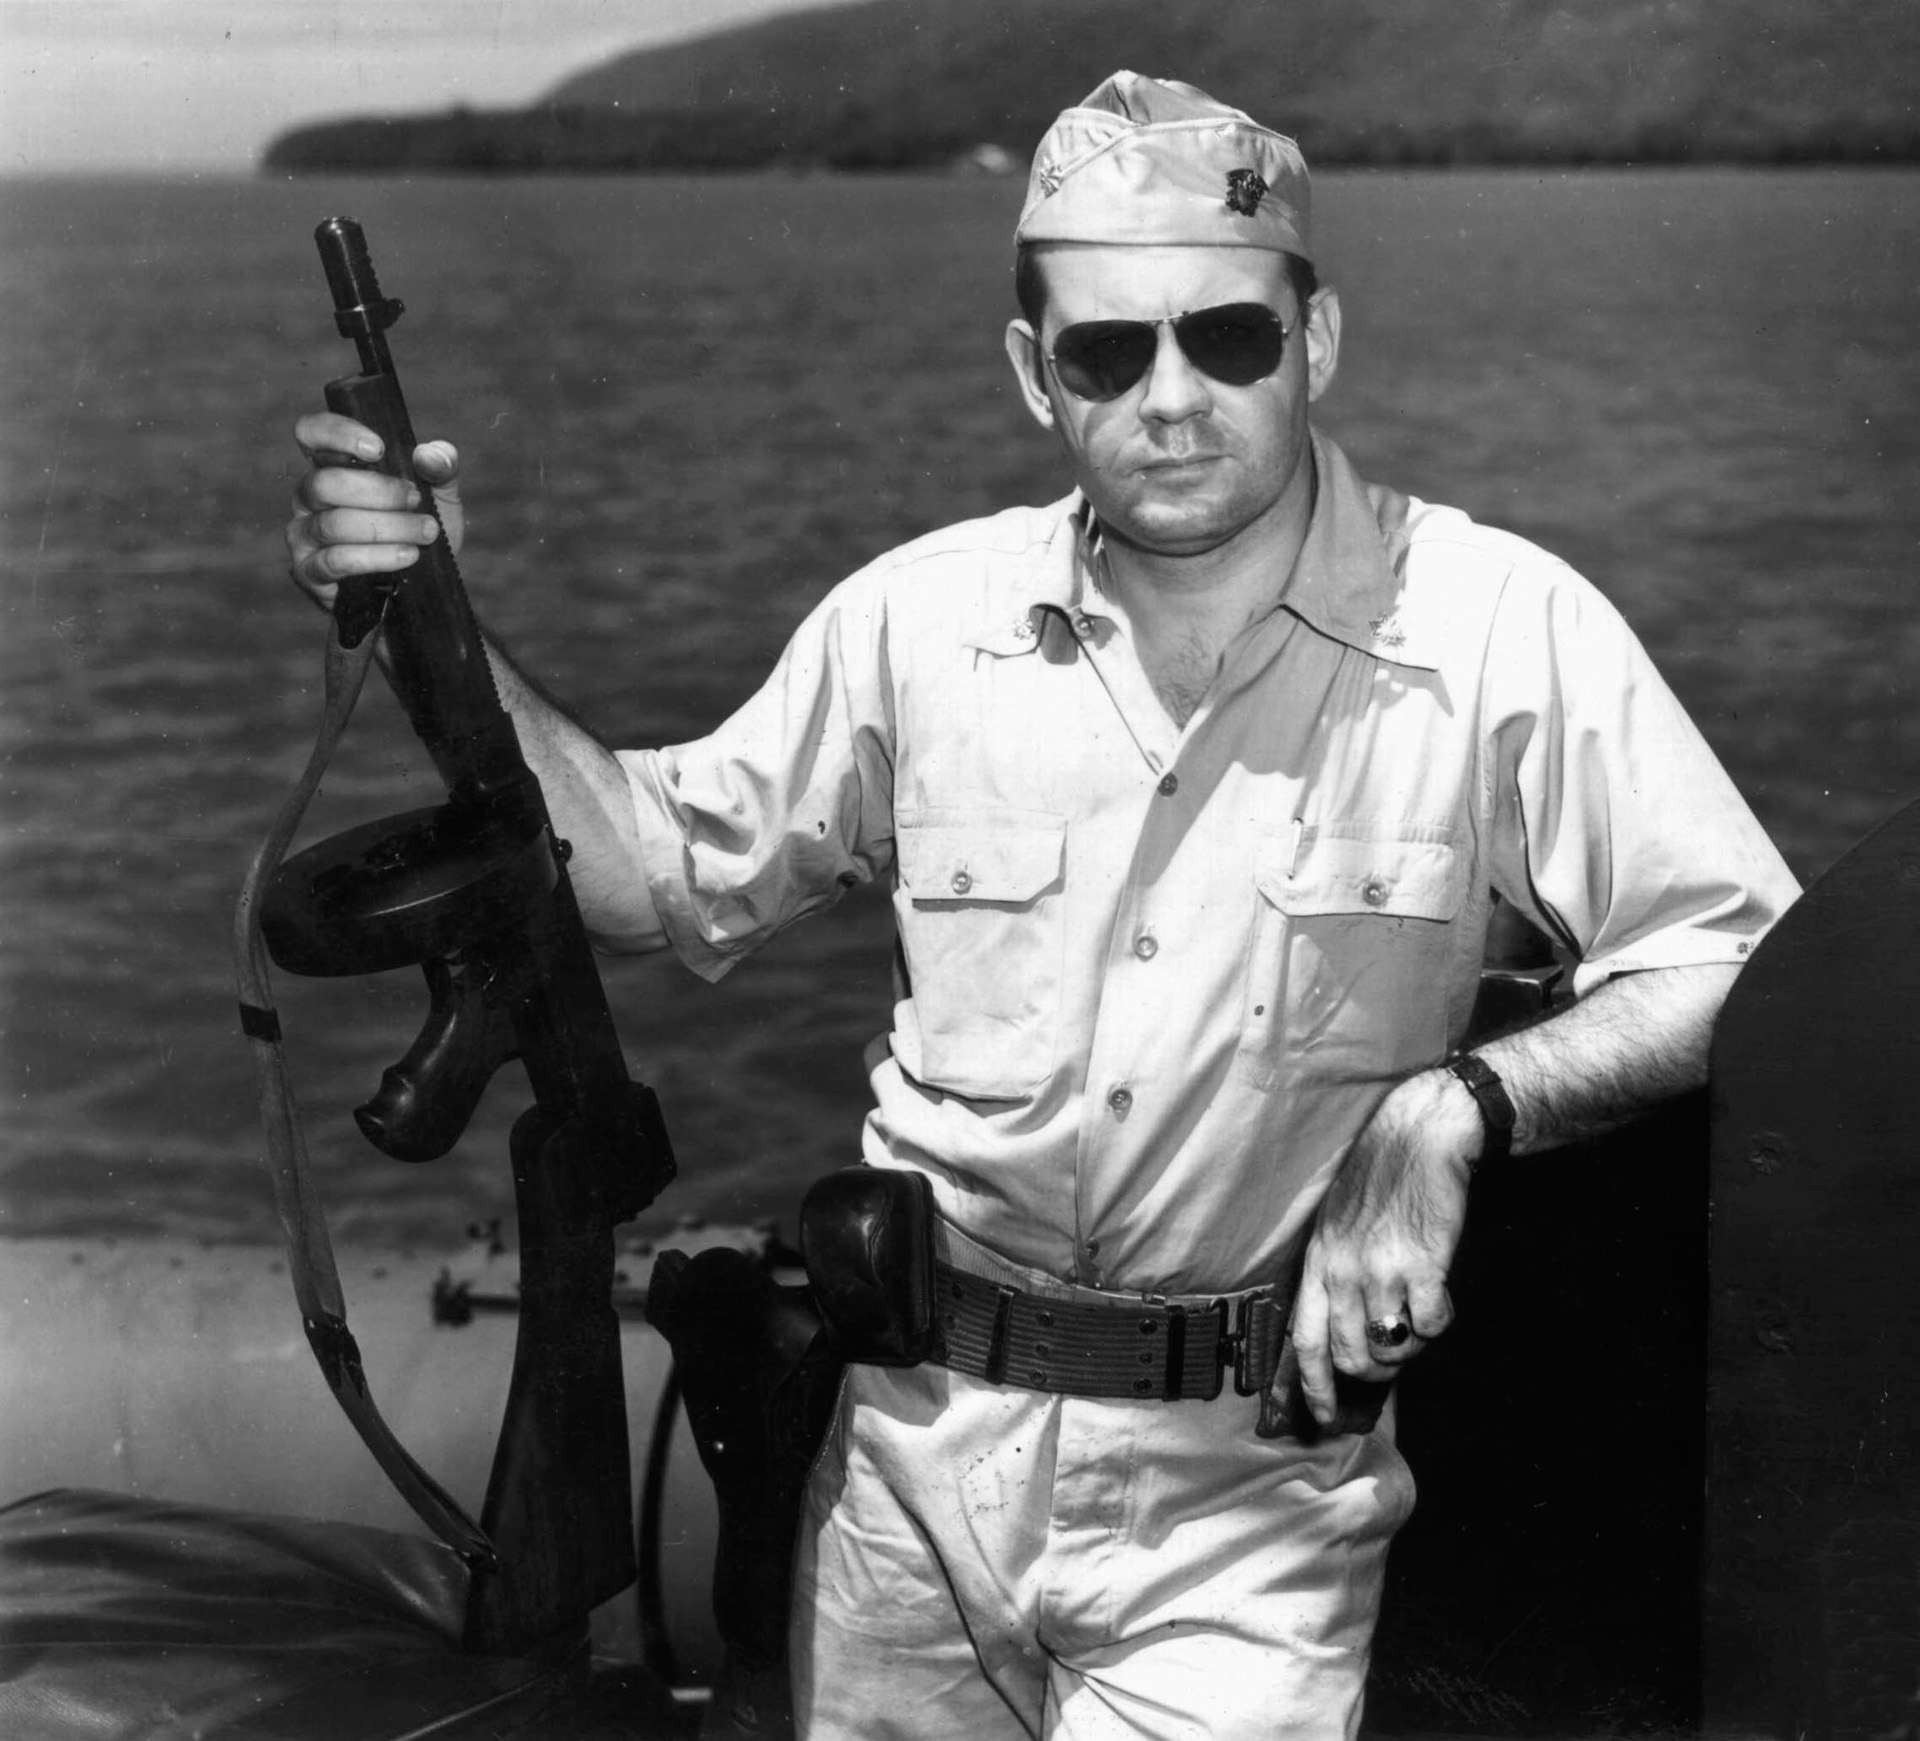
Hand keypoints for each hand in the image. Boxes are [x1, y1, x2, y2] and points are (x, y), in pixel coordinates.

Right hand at [285, 412, 463, 611]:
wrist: (420, 588)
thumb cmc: (419, 529)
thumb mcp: (441, 495)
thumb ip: (441, 467)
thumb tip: (428, 455)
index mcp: (331, 466)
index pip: (312, 433)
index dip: (337, 434)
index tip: (378, 449)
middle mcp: (308, 496)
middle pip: (326, 482)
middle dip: (380, 492)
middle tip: (417, 500)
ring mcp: (303, 534)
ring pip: (334, 524)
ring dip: (388, 528)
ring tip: (425, 532)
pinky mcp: (309, 572)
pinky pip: (335, 560)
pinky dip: (377, 557)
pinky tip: (407, 557)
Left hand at [1289, 1069, 1479, 1426]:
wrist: (1419, 1139)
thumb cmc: (1381, 1183)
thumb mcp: (1338, 1227)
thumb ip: (1335, 1276)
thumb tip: (1345, 1332)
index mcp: (1318, 1263)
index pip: (1303, 1341)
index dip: (1311, 1387)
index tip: (1321, 1418)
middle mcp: (1342, 1272)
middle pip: (1349, 1357)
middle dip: (1375, 1372)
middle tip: (1394, 1357)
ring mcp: (1380, 1271)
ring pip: (1391, 1349)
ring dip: (1409, 1349)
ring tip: (1417, 1321)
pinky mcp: (1421, 1267)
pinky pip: (1430, 1327)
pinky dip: (1439, 1324)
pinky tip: (1440, 1299)